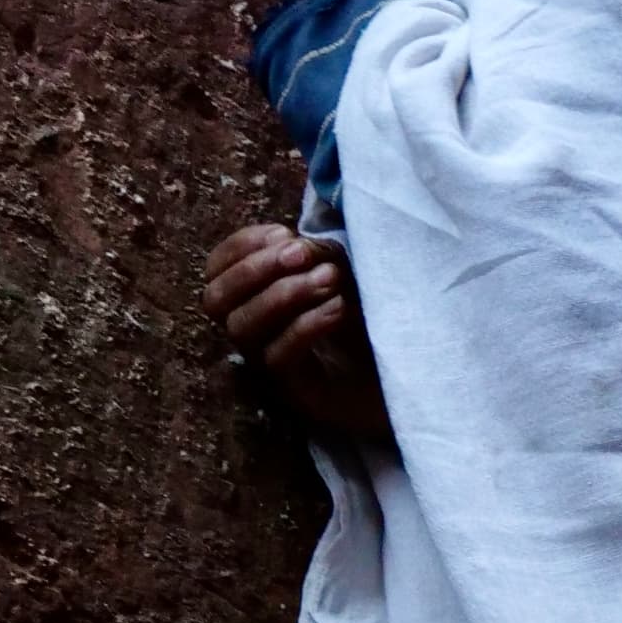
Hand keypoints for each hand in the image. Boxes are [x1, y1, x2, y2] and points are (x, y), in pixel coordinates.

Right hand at [203, 221, 391, 442]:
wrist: (405, 368)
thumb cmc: (366, 312)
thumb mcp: (339, 270)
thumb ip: (314, 252)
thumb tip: (297, 241)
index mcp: (253, 296)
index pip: (216, 269)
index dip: (241, 245)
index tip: (284, 232)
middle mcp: (251, 330)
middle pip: (215, 299)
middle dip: (257, 268)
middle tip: (303, 253)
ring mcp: (267, 362)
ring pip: (243, 328)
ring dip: (285, 294)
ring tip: (330, 278)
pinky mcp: (294, 389)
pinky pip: (279, 357)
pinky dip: (306, 325)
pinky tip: (338, 308)